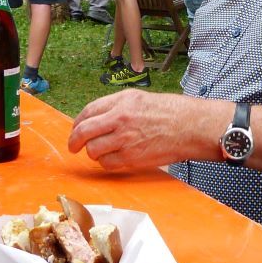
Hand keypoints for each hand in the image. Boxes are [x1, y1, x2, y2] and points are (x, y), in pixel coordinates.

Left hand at [69, 91, 223, 170]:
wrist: (188, 126)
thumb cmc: (168, 111)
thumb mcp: (138, 98)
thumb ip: (114, 106)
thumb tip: (93, 119)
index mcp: (120, 102)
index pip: (87, 112)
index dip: (77, 123)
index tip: (75, 130)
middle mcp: (120, 119)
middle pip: (83, 132)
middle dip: (74, 141)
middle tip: (73, 147)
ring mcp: (125, 140)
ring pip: (93, 150)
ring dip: (94, 153)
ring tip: (102, 151)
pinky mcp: (132, 158)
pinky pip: (108, 164)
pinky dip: (107, 163)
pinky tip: (114, 158)